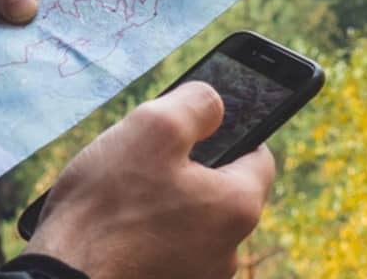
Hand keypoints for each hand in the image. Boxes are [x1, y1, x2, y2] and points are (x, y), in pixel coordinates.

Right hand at [25, 82, 275, 278]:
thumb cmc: (107, 207)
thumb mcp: (153, 128)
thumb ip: (196, 105)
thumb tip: (216, 104)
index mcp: (238, 207)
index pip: (259, 156)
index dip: (232, 131)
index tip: (198, 124)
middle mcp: (228, 250)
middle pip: (219, 190)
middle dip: (187, 168)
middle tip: (145, 156)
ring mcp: (195, 275)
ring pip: (188, 220)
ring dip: (162, 201)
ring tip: (119, 193)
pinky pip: (164, 248)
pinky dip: (145, 233)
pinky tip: (111, 224)